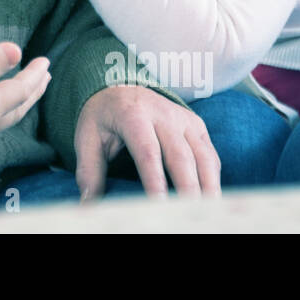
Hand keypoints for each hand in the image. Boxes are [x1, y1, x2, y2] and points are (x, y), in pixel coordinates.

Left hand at [74, 85, 219, 199]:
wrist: (118, 85)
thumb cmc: (102, 117)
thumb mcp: (86, 138)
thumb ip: (89, 171)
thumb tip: (88, 204)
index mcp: (132, 115)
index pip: (147, 151)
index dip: (154, 179)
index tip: (159, 204)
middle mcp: (162, 114)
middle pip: (180, 156)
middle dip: (187, 187)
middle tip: (189, 213)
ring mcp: (183, 119)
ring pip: (202, 155)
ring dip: (208, 185)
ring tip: (208, 211)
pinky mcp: (196, 125)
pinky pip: (209, 154)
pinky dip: (212, 177)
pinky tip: (211, 198)